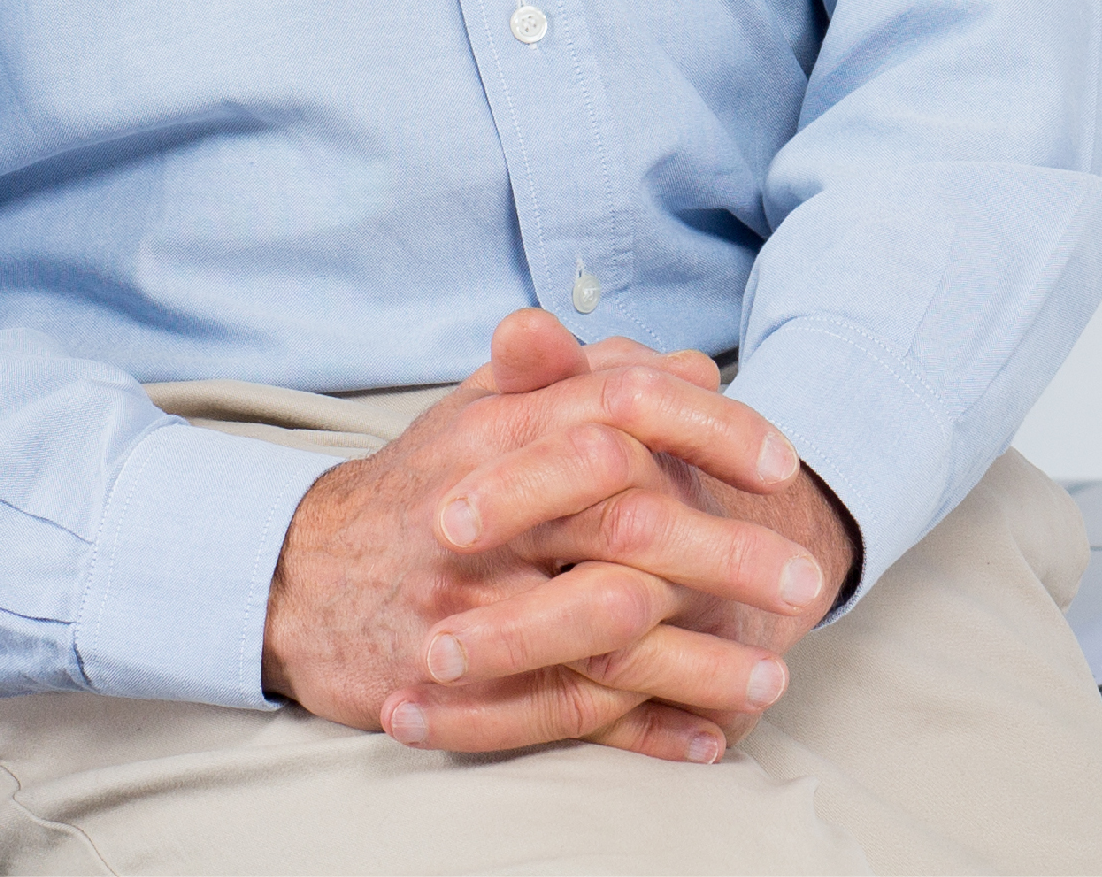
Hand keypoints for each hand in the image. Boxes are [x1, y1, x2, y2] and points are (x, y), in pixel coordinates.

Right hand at [261, 310, 837, 763]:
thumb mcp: (486, 411)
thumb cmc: (420, 486)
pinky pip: (565, 715)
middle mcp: (490, 513)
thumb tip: (691, 365)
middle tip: (806, 583)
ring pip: (608, 630)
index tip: (781, 464)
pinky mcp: (456, 688)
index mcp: (504, 430)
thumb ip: (586, 378)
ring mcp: (471, 605)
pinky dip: (644, 732)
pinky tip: (710, 736)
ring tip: (773, 674)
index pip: (625, 406)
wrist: (295, 580)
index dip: (711, 429)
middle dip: (729, 554)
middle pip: (629, 521)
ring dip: (700, 661)